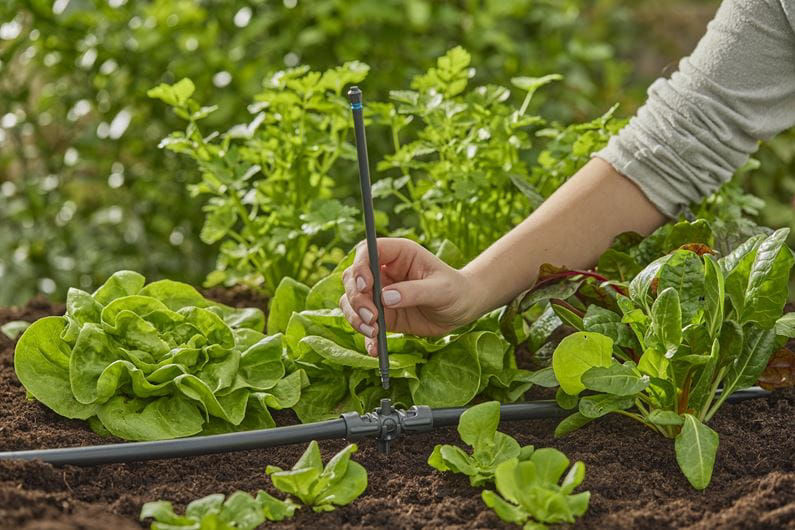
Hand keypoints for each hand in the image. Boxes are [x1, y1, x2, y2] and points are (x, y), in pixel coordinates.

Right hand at [339, 238, 481, 355]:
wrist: (462, 309)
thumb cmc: (455, 290)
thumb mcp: (440, 289)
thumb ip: (414, 292)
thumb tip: (385, 298)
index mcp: (398, 255)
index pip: (367, 251)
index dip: (360, 266)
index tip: (365, 286)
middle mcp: (384, 271)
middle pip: (353, 278)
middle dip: (356, 298)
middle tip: (371, 317)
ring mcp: (380, 293)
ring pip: (352, 301)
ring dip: (356, 317)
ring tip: (374, 332)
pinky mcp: (382, 315)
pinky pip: (364, 323)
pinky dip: (365, 337)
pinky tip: (374, 348)